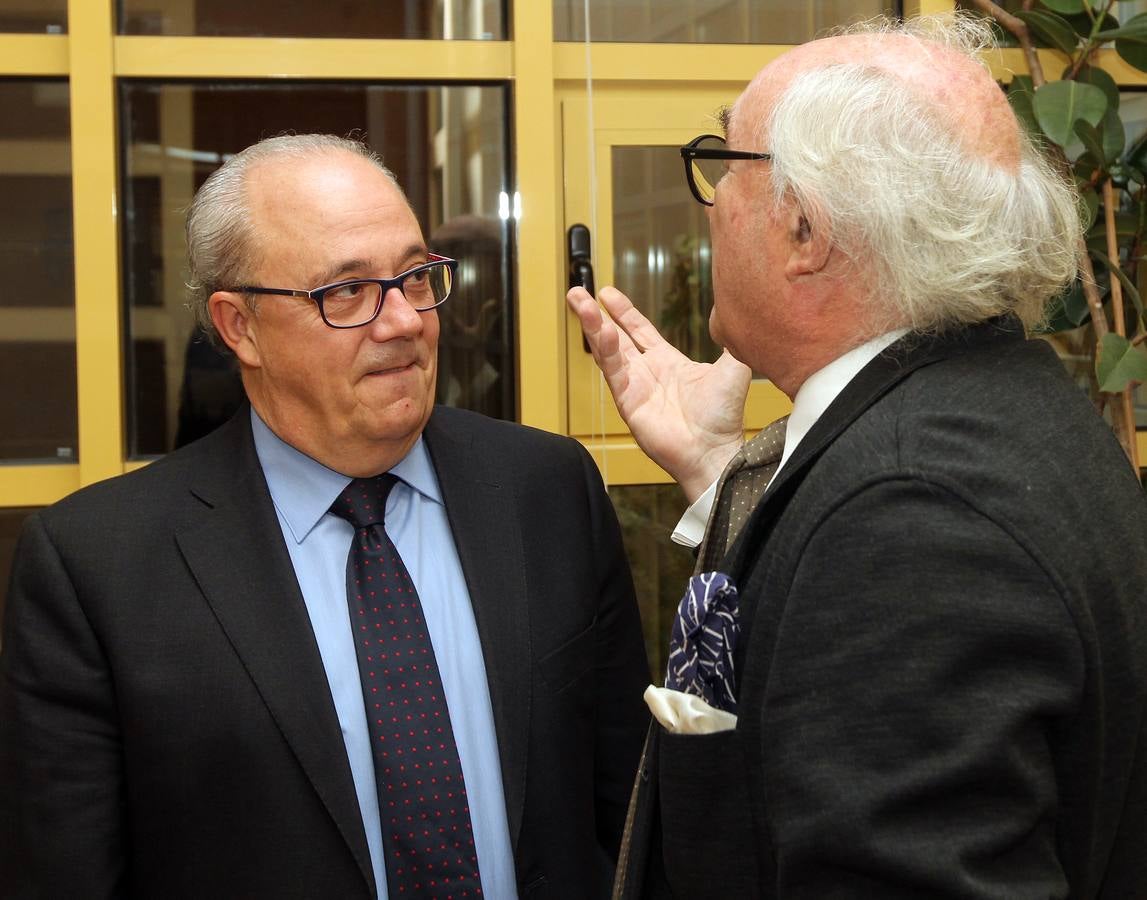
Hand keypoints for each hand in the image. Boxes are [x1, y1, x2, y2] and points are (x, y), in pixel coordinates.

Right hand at [566, 285, 750, 500]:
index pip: (639, 331)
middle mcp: (647, 373)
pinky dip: (605, 351)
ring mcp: (635, 388)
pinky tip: (600, 331)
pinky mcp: (628, 403)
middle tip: (577, 292)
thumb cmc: (725, 417)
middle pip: (615, 337)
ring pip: (608, 351)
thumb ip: (730, 341)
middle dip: (595, 315)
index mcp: (668, 362)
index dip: (623, 312)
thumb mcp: (733, 368)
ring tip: (579, 302)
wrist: (716, 450)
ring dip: (592, 326)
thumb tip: (733, 316)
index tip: (606, 293)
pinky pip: (614, 372)